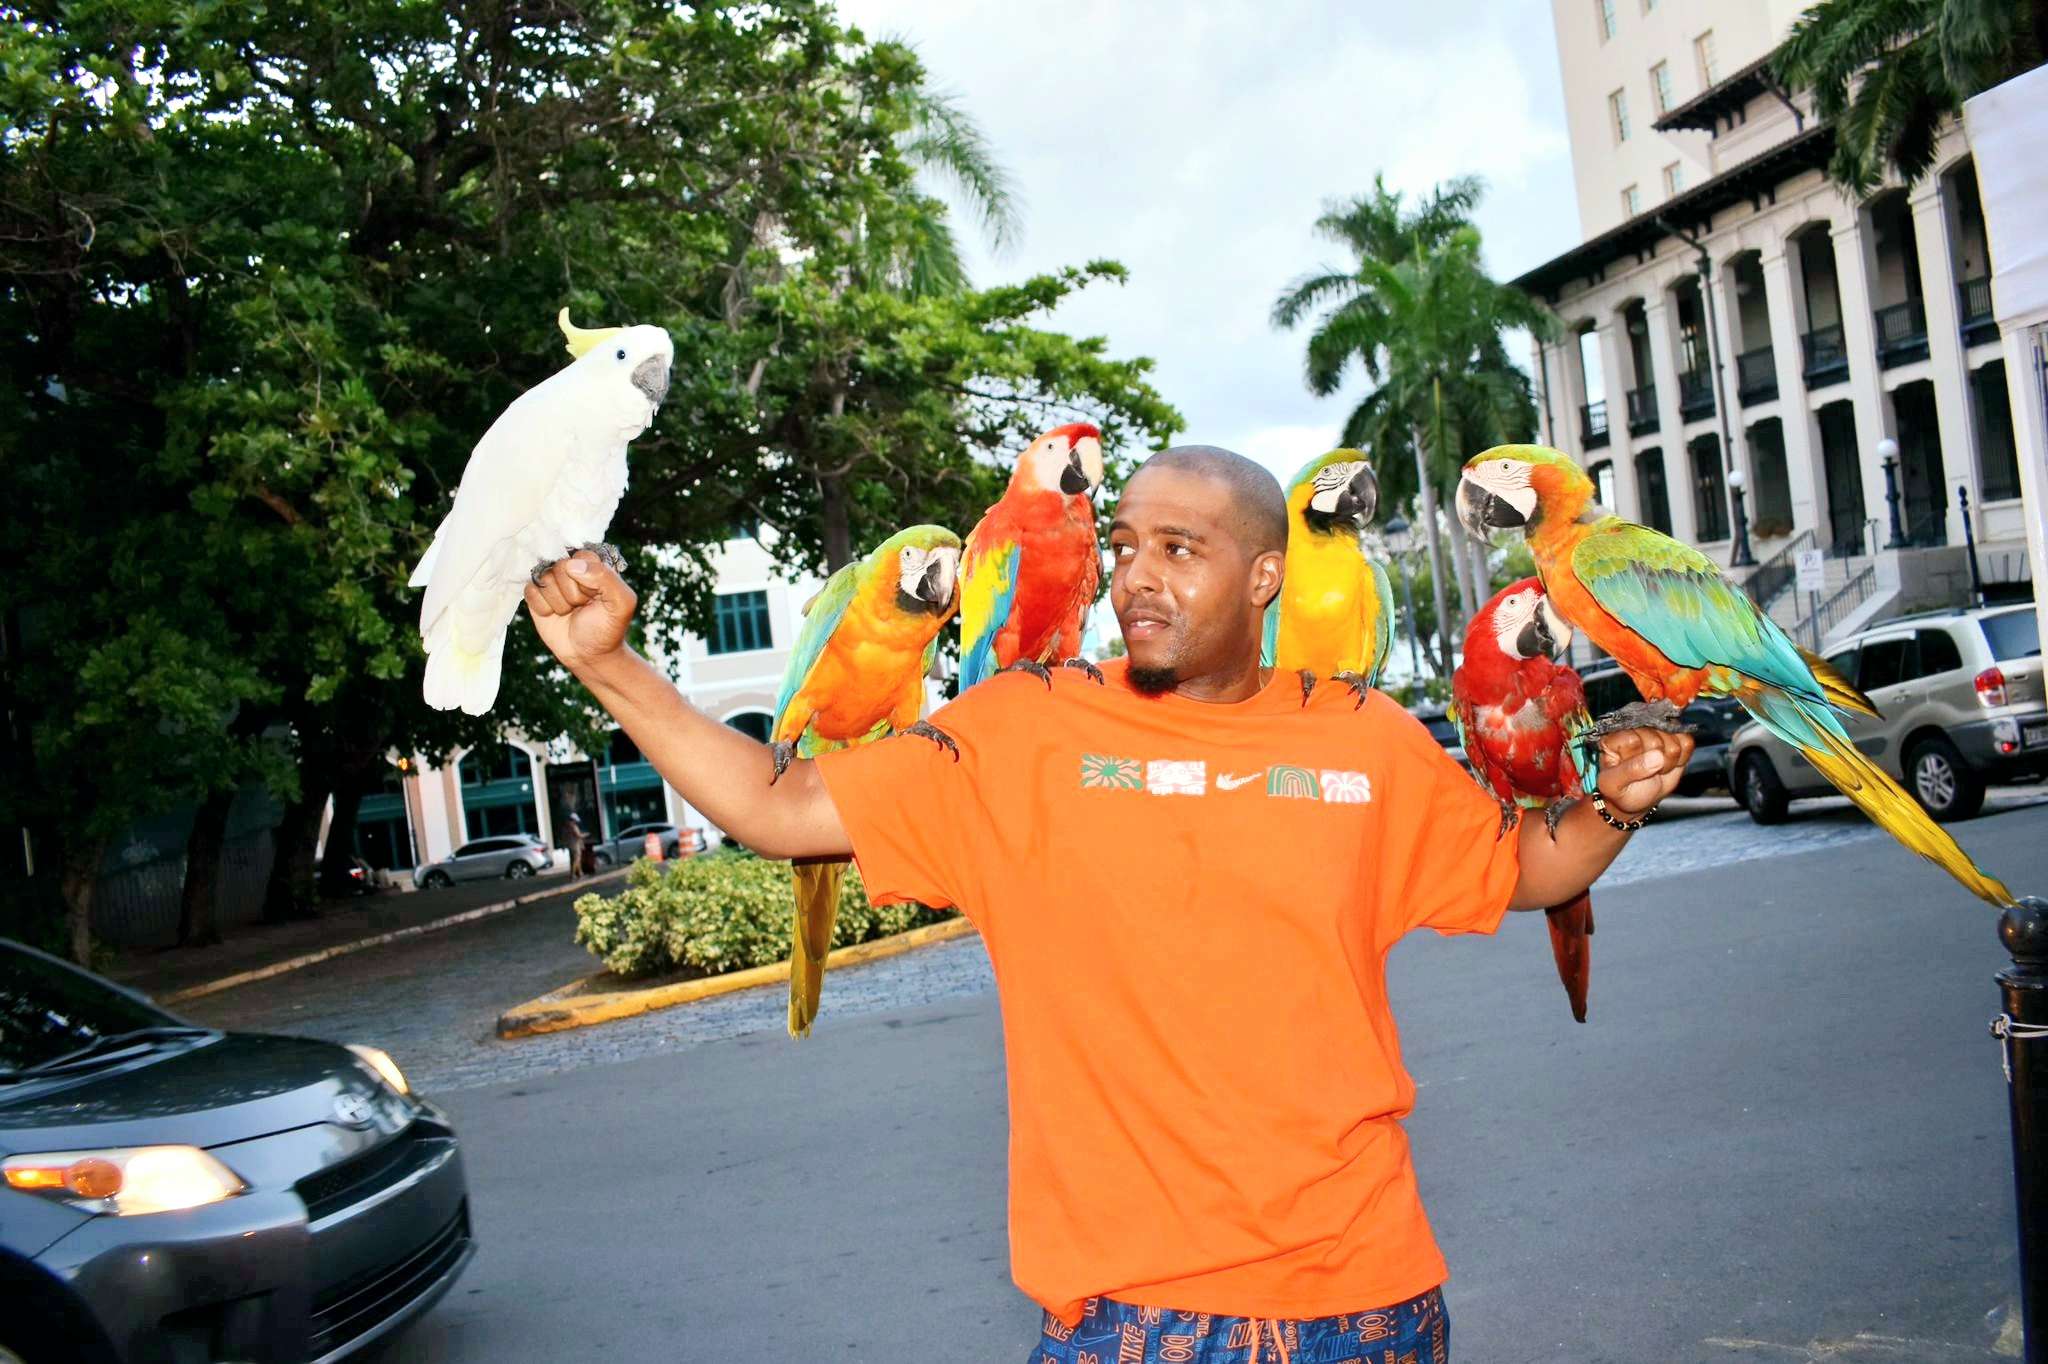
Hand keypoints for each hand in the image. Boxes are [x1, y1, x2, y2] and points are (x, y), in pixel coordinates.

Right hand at [524, 550, 636, 672]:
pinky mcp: (536, 594)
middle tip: (582, 606)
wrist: (589, 655)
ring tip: (570, 612)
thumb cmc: (607, 627)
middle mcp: (571, 569)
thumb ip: (606, 577)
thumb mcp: (621, 603)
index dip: (587, 579)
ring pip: (544, 580)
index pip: (582, 557)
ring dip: (558, 603)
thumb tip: (572, 564)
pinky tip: (554, 615)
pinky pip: (530, 592)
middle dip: (572, 594)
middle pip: (560, 567)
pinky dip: (543, 608)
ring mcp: (552, 581)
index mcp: (594, 565)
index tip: (595, 595)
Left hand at [1594, 727, 1694, 818]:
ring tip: (1655, 769)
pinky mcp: (1675, 737)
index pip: (1633, 739)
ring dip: (1667, 762)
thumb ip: (1631, 770)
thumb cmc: (1621, 789)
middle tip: (1645, 771)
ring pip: (1674, 741)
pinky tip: (1667, 764)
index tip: (1631, 769)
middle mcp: (1634, 729)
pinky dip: (1681, 759)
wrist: (1637, 798)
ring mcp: (1656, 731)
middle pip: (1656, 740)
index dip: (1638, 758)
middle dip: (1654, 762)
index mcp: (1613, 737)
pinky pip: (1687, 742)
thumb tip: (1657, 756)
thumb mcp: (1615, 784)